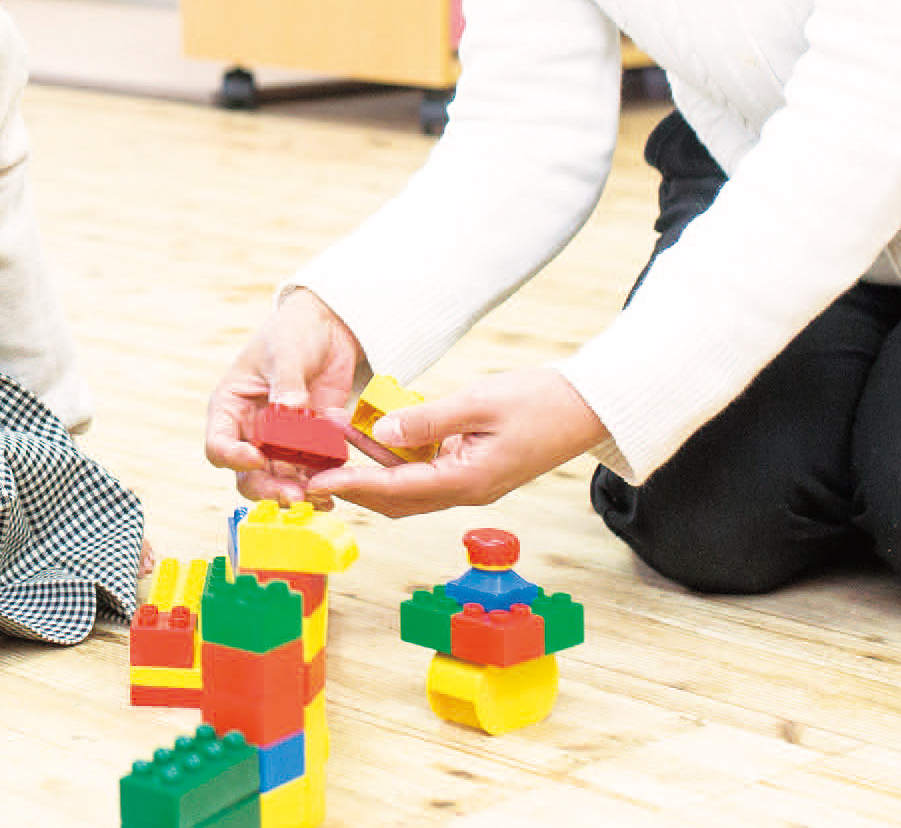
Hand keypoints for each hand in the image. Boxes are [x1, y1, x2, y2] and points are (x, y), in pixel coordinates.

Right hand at [203, 287, 369, 506]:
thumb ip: (287, 381)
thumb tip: (290, 408)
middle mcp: (251, 431)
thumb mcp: (286, 352)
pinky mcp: (308, 445)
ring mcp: (280, 442)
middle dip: (270, 488)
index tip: (257, 459)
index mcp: (231, 408)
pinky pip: (309, 472)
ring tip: (322, 497)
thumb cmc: (293, 333)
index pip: (219, 445)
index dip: (233, 458)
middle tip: (295, 495)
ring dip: (298, 492)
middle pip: (248, 474)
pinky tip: (336, 489)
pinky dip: (320, 483)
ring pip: (280, 480)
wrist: (327, 329)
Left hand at [304, 367, 605, 518]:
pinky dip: (395, 453)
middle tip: (312, 467)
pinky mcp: (472, 467)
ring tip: (332, 437)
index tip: (317, 481)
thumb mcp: (479, 403)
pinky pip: (423, 467)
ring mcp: (470, 481)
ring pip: (407, 483)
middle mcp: (465, 490)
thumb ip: (427, 420)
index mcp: (468, 482)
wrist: (588, 406)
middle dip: (353, 484)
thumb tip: (381, 432)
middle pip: (396, 499)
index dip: (353, 486)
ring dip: (370, 465)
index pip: (397, 491)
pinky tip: (370, 428)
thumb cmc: (541, 401)